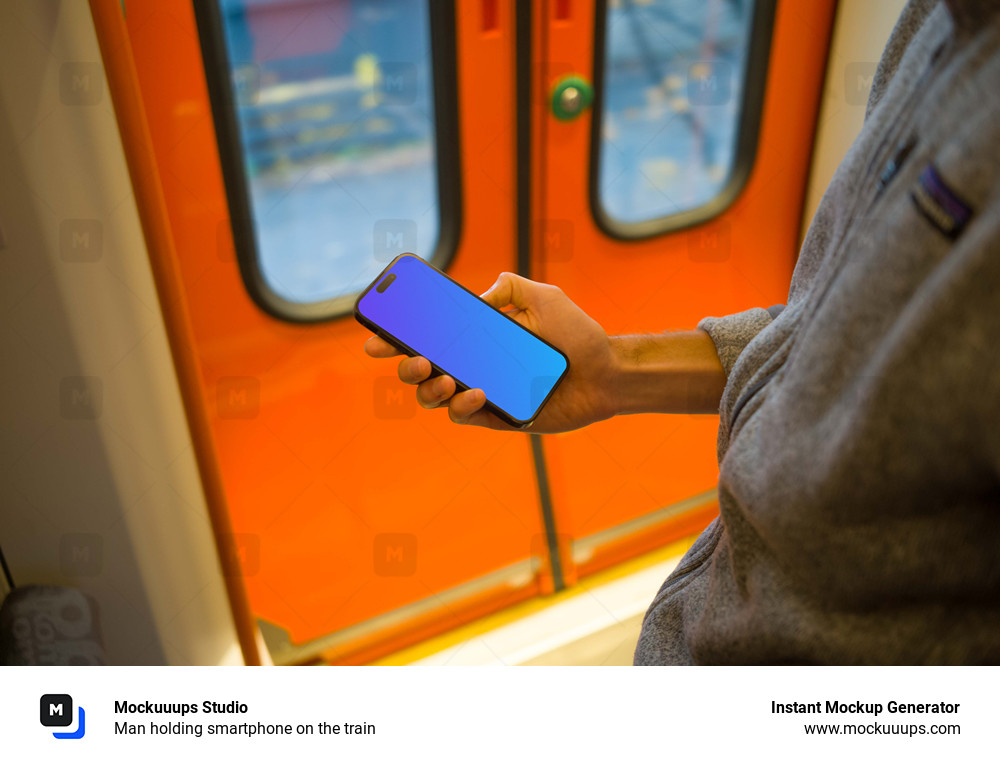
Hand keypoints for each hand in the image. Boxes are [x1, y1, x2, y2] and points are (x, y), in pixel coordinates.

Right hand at [363, 272, 618, 432]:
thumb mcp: (543, 297)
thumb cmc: (577, 335)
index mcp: (475, 338)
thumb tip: (475, 297)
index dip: (395, 338)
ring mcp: (482, 393)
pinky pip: (465, 417)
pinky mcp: (497, 418)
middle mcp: (472, 365)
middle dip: (405, 365)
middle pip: (419, 371)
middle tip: (414, 358)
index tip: (374, 335)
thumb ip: (509, 287)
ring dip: (428, 388)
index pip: (427, 337)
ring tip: (443, 377)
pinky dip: (463, 405)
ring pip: (434, 397)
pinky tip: (477, 391)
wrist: (607, 372)